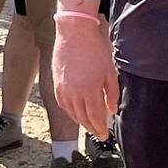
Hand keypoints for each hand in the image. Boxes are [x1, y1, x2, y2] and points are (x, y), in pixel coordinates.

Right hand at [50, 13, 118, 138]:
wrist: (74, 32)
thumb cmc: (94, 48)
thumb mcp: (109, 71)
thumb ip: (112, 93)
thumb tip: (112, 110)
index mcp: (89, 89)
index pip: (95, 117)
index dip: (100, 128)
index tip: (105, 135)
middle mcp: (73, 92)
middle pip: (82, 118)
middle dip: (91, 128)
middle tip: (99, 133)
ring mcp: (62, 88)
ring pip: (71, 113)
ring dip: (81, 121)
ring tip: (89, 124)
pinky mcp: (55, 83)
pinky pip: (63, 104)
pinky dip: (70, 111)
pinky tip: (76, 112)